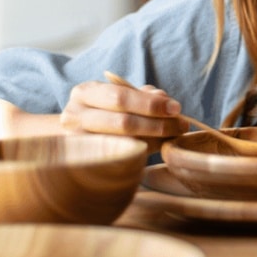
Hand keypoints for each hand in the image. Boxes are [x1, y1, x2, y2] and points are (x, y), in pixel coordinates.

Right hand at [61, 79, 187, 149]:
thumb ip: (142, 96)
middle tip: (182, 125)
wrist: (79, 138)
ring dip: (156, 140)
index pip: (120, 97)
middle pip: (123, 122)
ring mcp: (77, 143)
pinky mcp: (85, 164)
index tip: (176, 108)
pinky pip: (121, 159)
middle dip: (158, 124)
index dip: (151, 104)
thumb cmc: (106, 112)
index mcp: (84, 92)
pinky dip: (145, 152)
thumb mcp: (120, 98)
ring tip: (175, 136)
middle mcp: (74, 116)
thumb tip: (163, 97)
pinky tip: (159, 147)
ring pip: (124, 143)